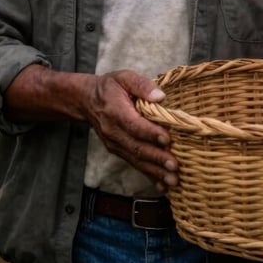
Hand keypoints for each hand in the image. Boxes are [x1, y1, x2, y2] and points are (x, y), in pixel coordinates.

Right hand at [84, 70, 178, 190]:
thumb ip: (141, 85)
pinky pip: (134, 164)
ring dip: (155, 171)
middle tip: (174, 166)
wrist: (87, 100)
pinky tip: (163, 185)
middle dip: (157, 158)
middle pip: (136, 147)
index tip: (167, 138)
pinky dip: (149, 176)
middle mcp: (113, 131)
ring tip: (173, 180)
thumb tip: (160, 96)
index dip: (150, 133)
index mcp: (115, 111)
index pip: (134, 125)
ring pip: (136, 159)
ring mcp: (114, 143)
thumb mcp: (124, 77)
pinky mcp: (117, 150)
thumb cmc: (109, 87)